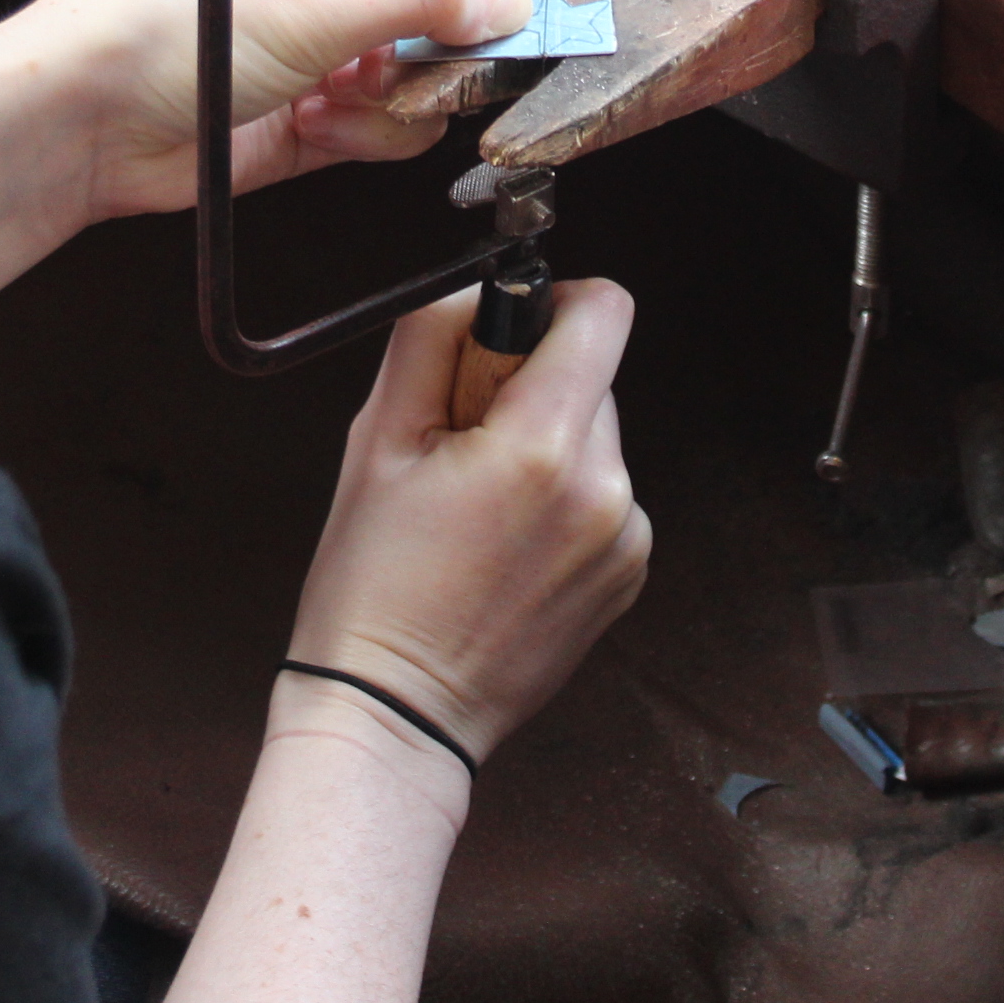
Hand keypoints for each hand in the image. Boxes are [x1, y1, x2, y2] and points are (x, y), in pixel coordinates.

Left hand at [5, 0, 536, 226]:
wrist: (78, 124)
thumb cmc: (154, 28)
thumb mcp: (308, 3)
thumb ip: (421, 0)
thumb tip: (506, 2)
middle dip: (455, 30)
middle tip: (454, 58)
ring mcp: (326, 39)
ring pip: (425, 62)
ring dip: (407, 92)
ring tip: (351, 100)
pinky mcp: (317, 110)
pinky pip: (387, 121)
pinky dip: (370, 133)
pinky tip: (319, 128)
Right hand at [284, 279, 649, 764]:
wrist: (397, 714)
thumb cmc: (374, 588)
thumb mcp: (377, 440)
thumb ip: (432, 338)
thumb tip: (474, 287)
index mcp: (544, 448)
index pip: (602, 313)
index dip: (553, 300)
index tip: (505, 331)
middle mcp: (606, 490)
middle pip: (592, 376)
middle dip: (529, 386)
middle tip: (459, 445)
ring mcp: (626, 539)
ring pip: (596, 436)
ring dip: (546, 444)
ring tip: (477, 507)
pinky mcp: (629, 574)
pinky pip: (604, 494)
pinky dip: (562, 498)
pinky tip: (503, 544)